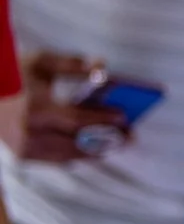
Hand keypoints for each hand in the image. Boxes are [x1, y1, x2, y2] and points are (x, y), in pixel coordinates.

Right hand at [4, 51, 125, 164]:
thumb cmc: (12, 76)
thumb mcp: (40, 63)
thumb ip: (72, 65)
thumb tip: (103, 65)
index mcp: (33, 110)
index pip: (76, 120)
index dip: (102, 120)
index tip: (124, 117)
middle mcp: (29, 133)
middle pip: (77, 142)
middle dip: (107, 140)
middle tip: (130, 137)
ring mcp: (25, 148)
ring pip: (69, 155)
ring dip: (95, 150)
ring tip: (117, 143)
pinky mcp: (24, 156)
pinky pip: (58, 159)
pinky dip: (76, 153)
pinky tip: (94, 147)